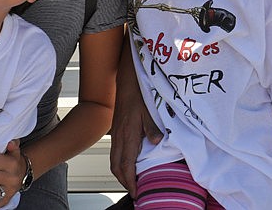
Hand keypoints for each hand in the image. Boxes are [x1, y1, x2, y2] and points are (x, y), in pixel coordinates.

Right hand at [110, 47, 162, 197]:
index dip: (130, 181)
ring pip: (114, 160)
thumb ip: (153, 126)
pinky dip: (120, 163)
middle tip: (135, 191)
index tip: (136, 191)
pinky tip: (128, 164)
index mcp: (128, 134)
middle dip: (124, 181)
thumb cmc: (139, 93)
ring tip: (131, 181)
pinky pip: (115, 152)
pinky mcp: (117, 130)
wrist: (126, 80)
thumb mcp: (150, 109)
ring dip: (121, 174)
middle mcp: (119, 136)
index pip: (126, 165)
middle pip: (117, 167)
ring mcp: (116, 134)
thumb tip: (158, 140)